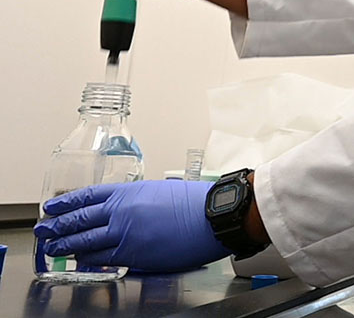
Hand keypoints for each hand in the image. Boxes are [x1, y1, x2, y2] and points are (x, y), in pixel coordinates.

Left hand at [33, 180, 230, 272]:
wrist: (211, 217)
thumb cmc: (193, 203)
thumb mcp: (159, 191)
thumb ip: (136, 201)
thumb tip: (123, 212)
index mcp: (129, 192)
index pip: (88, 196)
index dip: (66, 202)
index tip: (52, 206)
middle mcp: (123, 211)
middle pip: (80, 219)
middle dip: (58, 225)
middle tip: (44, 230)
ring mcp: (126, 233)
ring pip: (86, 240)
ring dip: (66, 244)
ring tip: (54, 248)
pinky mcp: (134, 253)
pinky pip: (102, 257)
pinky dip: (87, 258)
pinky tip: (79, 259)